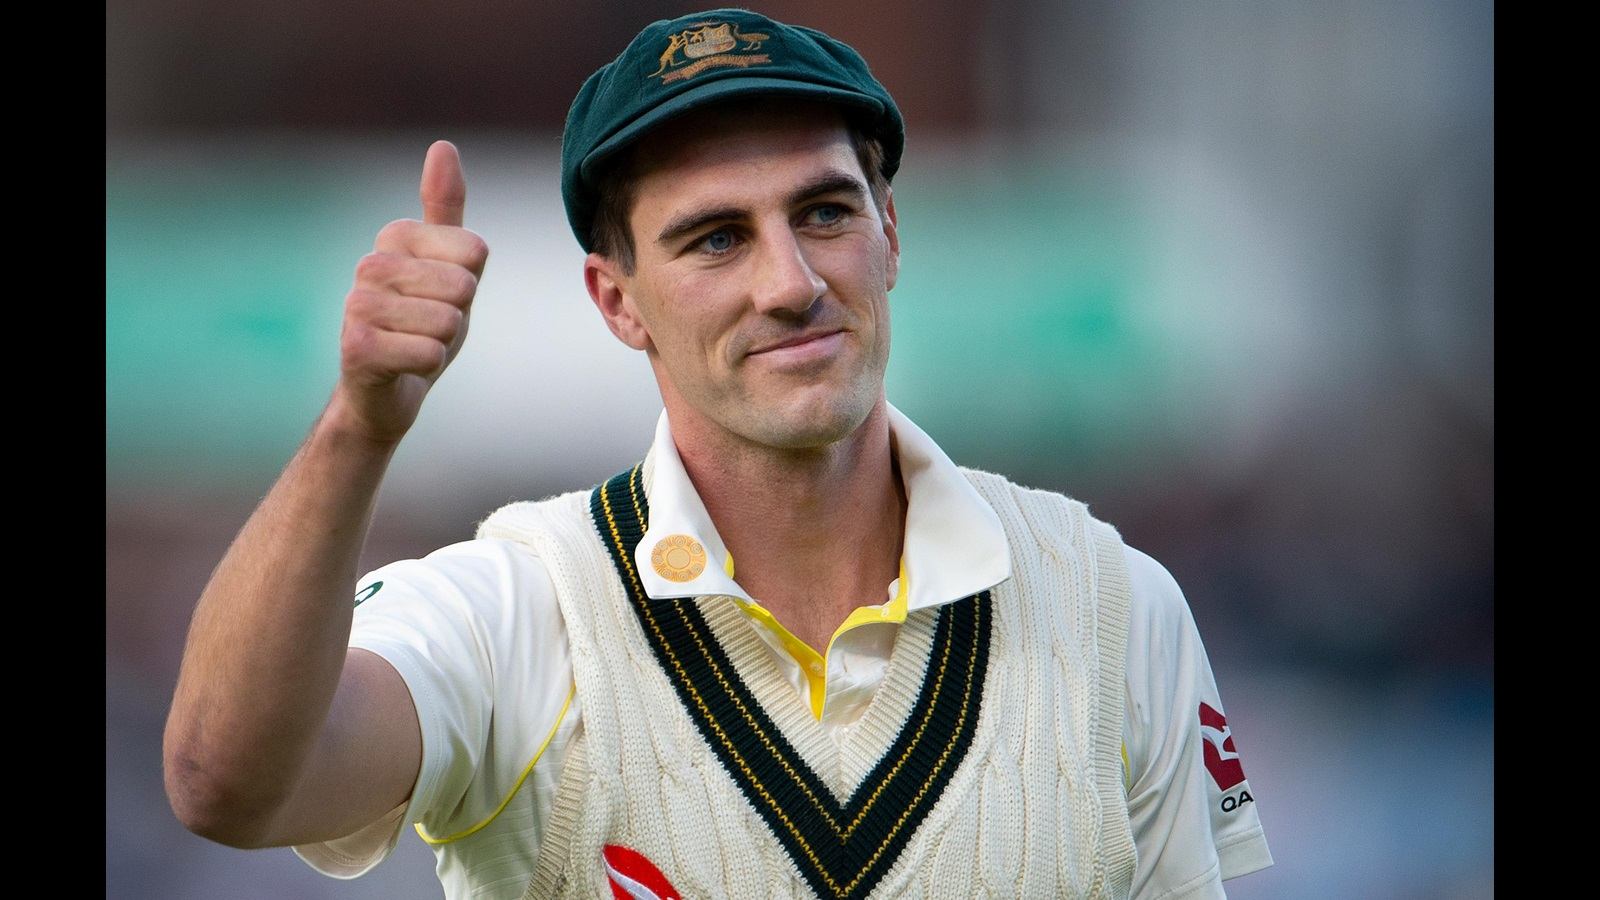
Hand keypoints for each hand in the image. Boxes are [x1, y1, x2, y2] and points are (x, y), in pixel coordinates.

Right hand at [334, 140, 489, 443]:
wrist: (383, 391)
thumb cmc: (420, 323)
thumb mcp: (445, 263)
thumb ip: (445, 208)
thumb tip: (442, 146)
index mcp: (395, 235)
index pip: (475, 251)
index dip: (469, 284)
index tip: (441, 296)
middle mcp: (370, 263)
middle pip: (463, 286)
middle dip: (457, 316)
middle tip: (428, 326)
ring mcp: (357, 305)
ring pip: (449, 321)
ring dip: (442, 343)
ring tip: (414, 345)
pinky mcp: (356, 347)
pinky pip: (429, 354)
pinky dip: (427, 366)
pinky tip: (404, 366)